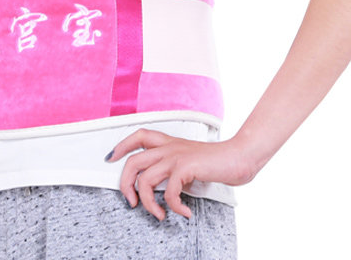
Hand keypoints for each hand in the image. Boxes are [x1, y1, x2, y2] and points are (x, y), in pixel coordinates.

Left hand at [107, 128, 257, 220]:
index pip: (139, 135)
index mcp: (169, 143)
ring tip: (159, 214)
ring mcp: (176, 156)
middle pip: (133, 161)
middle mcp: (169, 147)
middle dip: (125, 184)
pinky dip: (173, 207)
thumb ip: (175, 169)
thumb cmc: (218, 162)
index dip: (122, 145)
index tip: (111, 158)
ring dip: (148, 203)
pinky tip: (183, 212)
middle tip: (131, 202)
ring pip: (145, 179)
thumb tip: (165, 189)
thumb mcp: (191, 162)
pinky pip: (169, 191)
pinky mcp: (186, 167)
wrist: (239, 156)